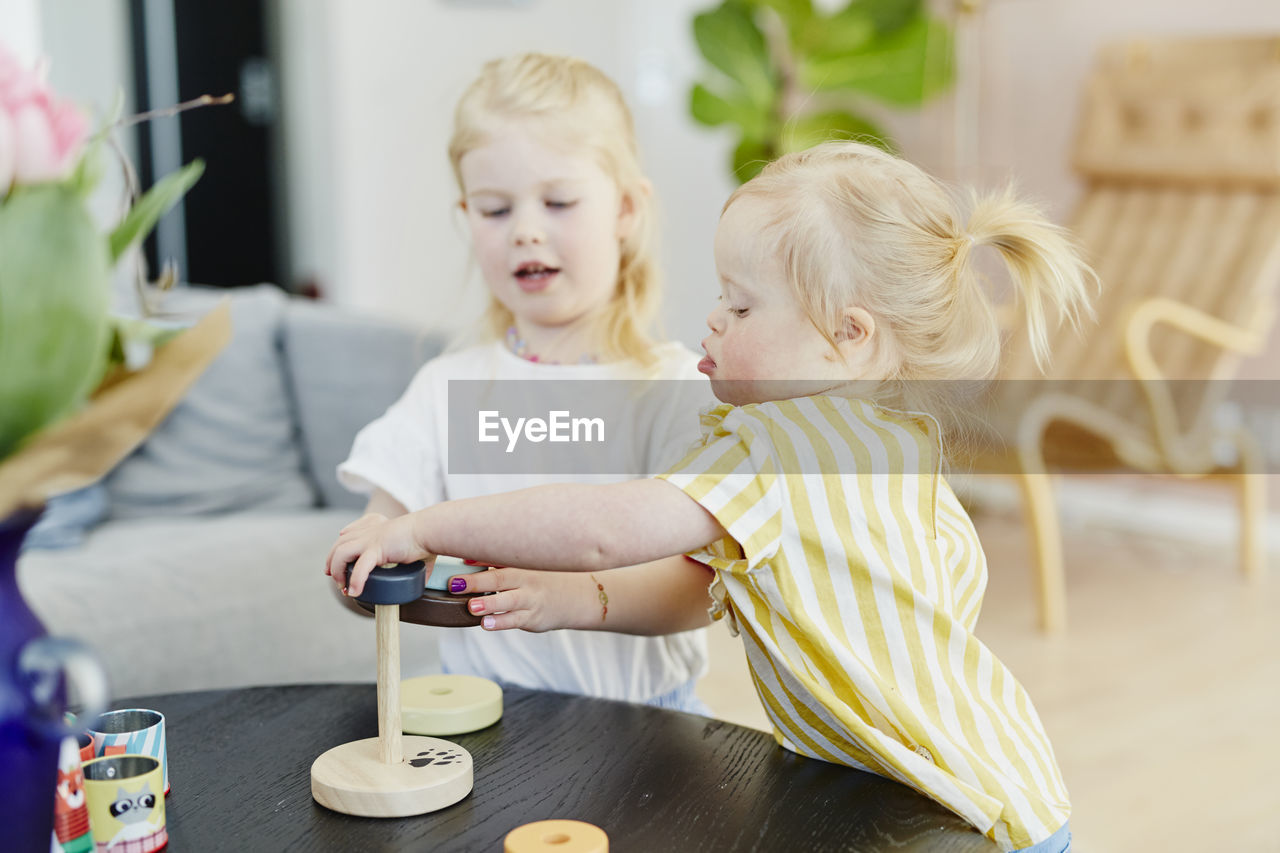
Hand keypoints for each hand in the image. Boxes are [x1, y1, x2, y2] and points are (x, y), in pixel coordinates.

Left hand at [325, 512, 432, 597]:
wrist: (432, 530)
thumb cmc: (429, 538)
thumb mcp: (416, 550)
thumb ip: (417, 566)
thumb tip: (421, 583)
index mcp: (378, 526)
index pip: (351, 531)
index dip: (341, 542)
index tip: (338, 557)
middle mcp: (370, 530)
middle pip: (340, 542)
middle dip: (332, 560)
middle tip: (334, 577)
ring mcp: (371, 538)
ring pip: (341, 553)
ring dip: (337, 571)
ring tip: (343, 587)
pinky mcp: (376, 548)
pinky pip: (359, 567)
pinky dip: (355, 581)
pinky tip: (355, 592)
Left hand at [448, 568, 593, 632]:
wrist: (575, 597)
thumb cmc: (541, 579)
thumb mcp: (525, 565)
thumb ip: (497, 562)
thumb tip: (465, 559)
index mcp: (522, 563)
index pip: (499, 557)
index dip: (479, 558)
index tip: (460, 560)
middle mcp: (527, 579)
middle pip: (500, 578)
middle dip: (477, 582)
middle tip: (455, 584)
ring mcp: (531, 599)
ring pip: (508, 601)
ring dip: (489, 604)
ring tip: (471, 606)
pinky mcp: (532, 617)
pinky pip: (515, 620)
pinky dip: (501, 622)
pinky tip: (486, 624)